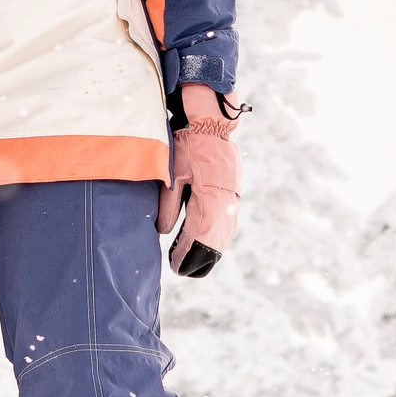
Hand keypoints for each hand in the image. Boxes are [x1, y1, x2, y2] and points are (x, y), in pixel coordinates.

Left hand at [156, 85, 241, 277]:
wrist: (211, 125)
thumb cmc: (188, 147)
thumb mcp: (173, 174)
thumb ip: (168, 204)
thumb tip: (162, 231)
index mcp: (209, 198)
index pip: (199, 236)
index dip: (187, 254)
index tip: (176, 266)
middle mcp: (225, 202)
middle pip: (215, 241)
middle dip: (199, 259)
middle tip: (182, 271)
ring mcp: (232, 199)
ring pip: (224, 234)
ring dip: (210, 251)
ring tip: (193, 263)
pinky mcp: (233, 195)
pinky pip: (227, 224)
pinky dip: (217, 238)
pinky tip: (207, 245)